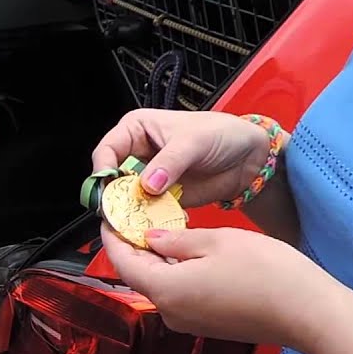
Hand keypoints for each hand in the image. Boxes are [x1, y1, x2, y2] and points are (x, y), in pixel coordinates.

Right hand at [92, 109, 279, 206]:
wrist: (249, 159)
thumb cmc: (222, 135)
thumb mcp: (194, 141)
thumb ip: (169, 162)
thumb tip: (147, 184)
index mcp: (135, 130)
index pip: (106, 150)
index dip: (103, 170)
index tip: (108, 188)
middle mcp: (136, 154)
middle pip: (110, 178)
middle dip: (113, 195)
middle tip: (118, 210)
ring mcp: (146, 178)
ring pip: (124, 198)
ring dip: (128, 211)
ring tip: (135, 219)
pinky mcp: (158, 198)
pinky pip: (143, 211)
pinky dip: (145, 219)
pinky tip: (151, 223)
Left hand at [99, 223, 342, 352]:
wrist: (310, 314)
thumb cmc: (267, 273)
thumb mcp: (217, 241)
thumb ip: (176, 240)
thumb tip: (150, 239)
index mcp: (164, 290)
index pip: (122, 262)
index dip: (113, 237)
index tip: (109, 216)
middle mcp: (169, 312)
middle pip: (139, 275)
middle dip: (133, 246)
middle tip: (135, 217)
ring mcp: (188, 322)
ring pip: (160, 285)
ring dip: (156, 260)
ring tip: (159, 230)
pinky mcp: (206, 325)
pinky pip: (180, 295)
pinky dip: (175, 273)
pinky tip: (185, 255)